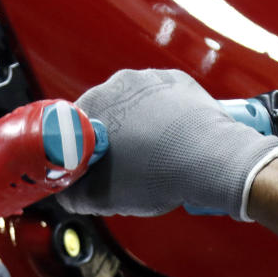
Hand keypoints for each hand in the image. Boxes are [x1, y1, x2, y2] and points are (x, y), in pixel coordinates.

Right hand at [56, 69, 277, 219]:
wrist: (211, 162)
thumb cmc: (156, 176)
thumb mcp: (100, 198)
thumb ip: (72, 194)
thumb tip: (66, 192)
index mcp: (92, 106)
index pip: (73, 130)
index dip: (81, 153)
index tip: (91, 168)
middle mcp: (118, 83)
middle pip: (106, 115)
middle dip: (112, 138)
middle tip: (125, 166)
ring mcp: (151, 78)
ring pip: (135, 106)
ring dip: (139, 126)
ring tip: (153, 155)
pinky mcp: (179, 82)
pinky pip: (163, 100)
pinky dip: (164, 117)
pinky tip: (172, 141)